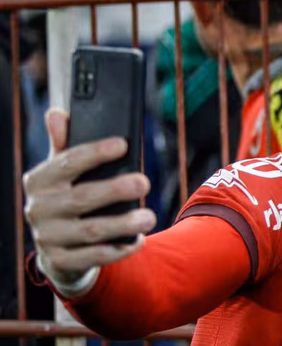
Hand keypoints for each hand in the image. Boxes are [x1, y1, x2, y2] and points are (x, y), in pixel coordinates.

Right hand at [23, 109, 156, 288]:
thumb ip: (64, 145)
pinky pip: (94, 256)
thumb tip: (58, 114)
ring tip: (149, 217)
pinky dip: (118, 249)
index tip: (123, 144)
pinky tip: (137, 240)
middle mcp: (39, 209)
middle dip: (116, 189)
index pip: (67, 162)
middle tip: (144, 182)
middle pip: (82, 197)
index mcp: (39, 180)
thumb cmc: (67, 196)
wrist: (56, 246)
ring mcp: (48, 237)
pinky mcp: (61, 261)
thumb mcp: (62, 171)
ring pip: (91, 231)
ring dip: (123, 223)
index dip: (96, 152)